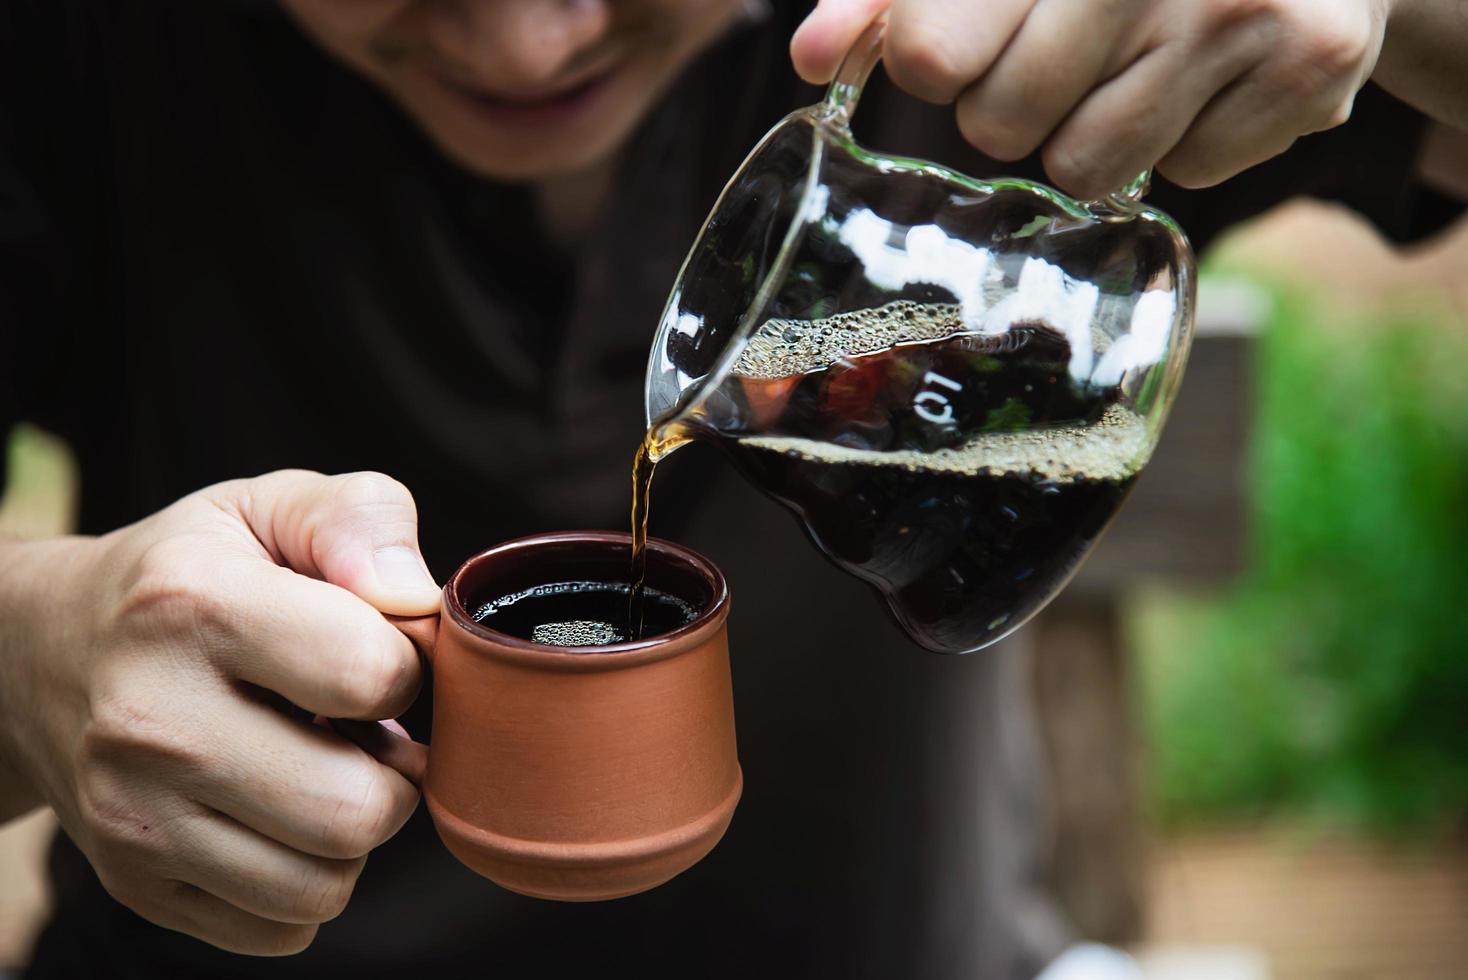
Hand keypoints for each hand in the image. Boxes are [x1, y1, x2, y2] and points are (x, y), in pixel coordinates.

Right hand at [0, 470, 440, 954]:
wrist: (45, 651)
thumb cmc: (189, 574)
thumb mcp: (268, 506)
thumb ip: (360, 519)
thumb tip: (416, 596)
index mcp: (190, 606)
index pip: (368, 673)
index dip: (404, 665)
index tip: (374, 653)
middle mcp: (148, 720)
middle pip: (357, 809)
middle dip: (395, 770)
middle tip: (365, 731)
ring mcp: (133, 817)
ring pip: (326, 885)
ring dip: (355, 831)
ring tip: (325, 769)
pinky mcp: (137, 886)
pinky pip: (283, 928)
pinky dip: (309, 882)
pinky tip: (283, 816)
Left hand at [792, 0, 1392, 198]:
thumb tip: (811, 56)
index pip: (930, 52)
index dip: (936, 61)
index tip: (962, 43)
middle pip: (1000, 125)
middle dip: (1012, 106)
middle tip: (1063, 51)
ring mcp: (1239, 8)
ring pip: (1086, 168)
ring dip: (1092, 135)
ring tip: (1136, 64)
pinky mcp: (1311, 64)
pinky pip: (1184, 175)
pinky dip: (1185, 141)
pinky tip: (1207, 76)